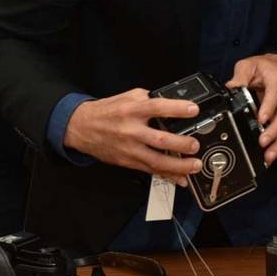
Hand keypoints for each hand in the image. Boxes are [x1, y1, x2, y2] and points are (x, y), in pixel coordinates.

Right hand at [64, 89, 202, 183]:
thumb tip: (173, 101)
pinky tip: (181, 179)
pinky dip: (167, 176)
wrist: (81, 128)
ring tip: (195, 165)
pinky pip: (150, 170)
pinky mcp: (128, 161)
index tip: (193, 110)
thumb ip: (149, 98)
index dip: (176, 108)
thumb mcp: (128, 97)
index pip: (157, 107)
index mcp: (132, 110)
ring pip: (156, 161)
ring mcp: (130, 149)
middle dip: (181, 144)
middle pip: (160, 139)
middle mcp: (131, 130)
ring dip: (178, 166)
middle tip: (195, 145)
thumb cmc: (107, 111)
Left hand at [228, 53, 276, 165]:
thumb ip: (240, 76)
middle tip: (263, 142)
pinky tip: (271, 155)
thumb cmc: (266, 66)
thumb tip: (230, 88)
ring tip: (269, 156)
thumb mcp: (249, 65)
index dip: (269, 107)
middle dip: (275, 131)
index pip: (275, 94)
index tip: (261, 119)